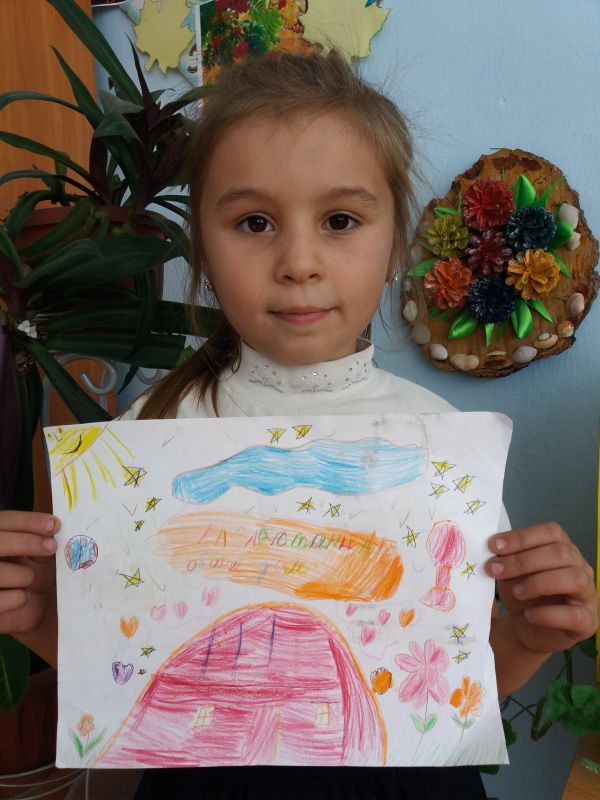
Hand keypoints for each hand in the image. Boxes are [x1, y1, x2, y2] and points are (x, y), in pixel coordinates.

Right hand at [0, 510, 58, 638]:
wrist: (34, 608)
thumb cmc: (38, 571)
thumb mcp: (41, 551)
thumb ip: (42, 537)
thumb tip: (53, 526)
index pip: (5, 520)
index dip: (28, 521)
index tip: (54, 525)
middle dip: (28, 542)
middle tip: (52, 547)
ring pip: (0, 572)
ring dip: (25, 576)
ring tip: (30, 580)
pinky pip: (1, 600)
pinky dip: (19, 599)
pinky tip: (23, 598)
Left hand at [486, 522, 596, 655]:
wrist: (526, 628)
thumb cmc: (521, 594)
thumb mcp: (509, 573)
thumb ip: (505, 560)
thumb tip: (494, 549)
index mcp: (563, 548)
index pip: (551, 532)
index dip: (522, 537)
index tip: (494, 546)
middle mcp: (580, 566)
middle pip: (560, 553)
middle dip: (523, 560)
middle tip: (496, 570)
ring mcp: (588, 594)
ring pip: (573, 578)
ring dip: (539, 583)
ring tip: (516, 592)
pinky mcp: (588, 621)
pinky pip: (573, 615)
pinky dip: (548, 614)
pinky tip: (529, 615)